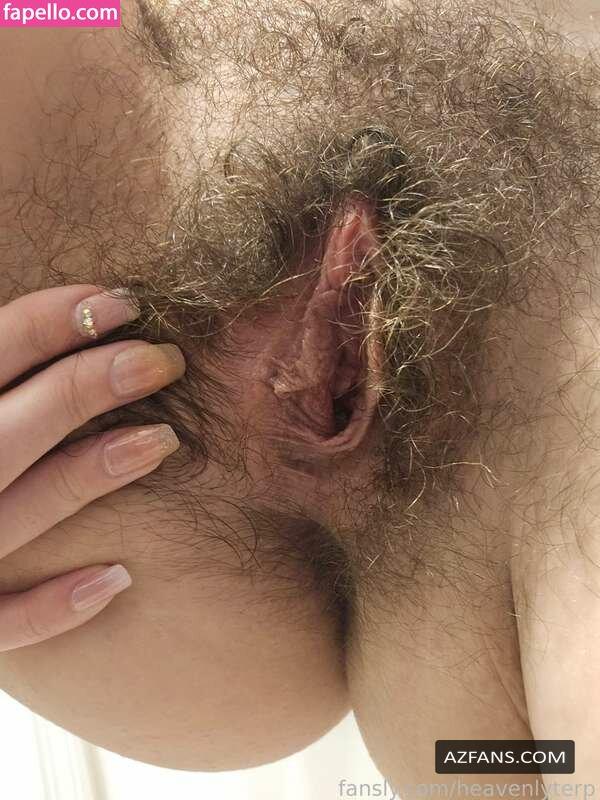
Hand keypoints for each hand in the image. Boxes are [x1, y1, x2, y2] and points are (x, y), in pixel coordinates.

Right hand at [0, 284, 184, 650]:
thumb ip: (7, 384)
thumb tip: (67, 325)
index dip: (52, 321)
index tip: (124, 304)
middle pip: (8, 429)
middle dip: (84, 386)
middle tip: (163, 360)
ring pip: (15, 514)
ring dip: (88, 475)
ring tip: (162, 440)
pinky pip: (1, 625)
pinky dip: (52, 608)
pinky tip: (117, 578)